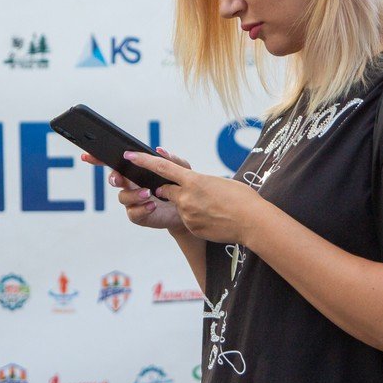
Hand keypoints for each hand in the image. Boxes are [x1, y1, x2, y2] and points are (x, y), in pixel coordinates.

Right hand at [80, 147, 188, 233]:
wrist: (186, 210)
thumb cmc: (179, 186)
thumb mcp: (181, 170)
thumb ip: (172, 160)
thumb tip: (159, 150)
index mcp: (136, 170)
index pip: (115, 162)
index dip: (98, 159)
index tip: (87, 155)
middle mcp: (130, 184)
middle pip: (114, 179)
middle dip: (113, 178)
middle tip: (119, 178)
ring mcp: (132, 200)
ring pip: (123, 197)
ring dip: (134, 194)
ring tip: (148, 193)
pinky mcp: (138, 215)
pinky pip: (133, 213)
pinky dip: (141, 208)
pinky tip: (152, 205)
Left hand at [122, 150, 264, 244]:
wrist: (252, 222)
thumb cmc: (241, 198)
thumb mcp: (218, 182)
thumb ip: (198, 181)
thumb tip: (190, 184)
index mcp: (193, 180)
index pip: (162, 167)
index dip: (144, 160)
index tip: (129, 155)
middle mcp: (186, 197)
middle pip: (166, 190)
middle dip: (169, 190)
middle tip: (190, 193)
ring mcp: (187, 214)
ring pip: (179, 207)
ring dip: (191, 206)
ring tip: (213, 208)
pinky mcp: (192, 227)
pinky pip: (189, 220)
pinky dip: (198, 218)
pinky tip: (214, 219)